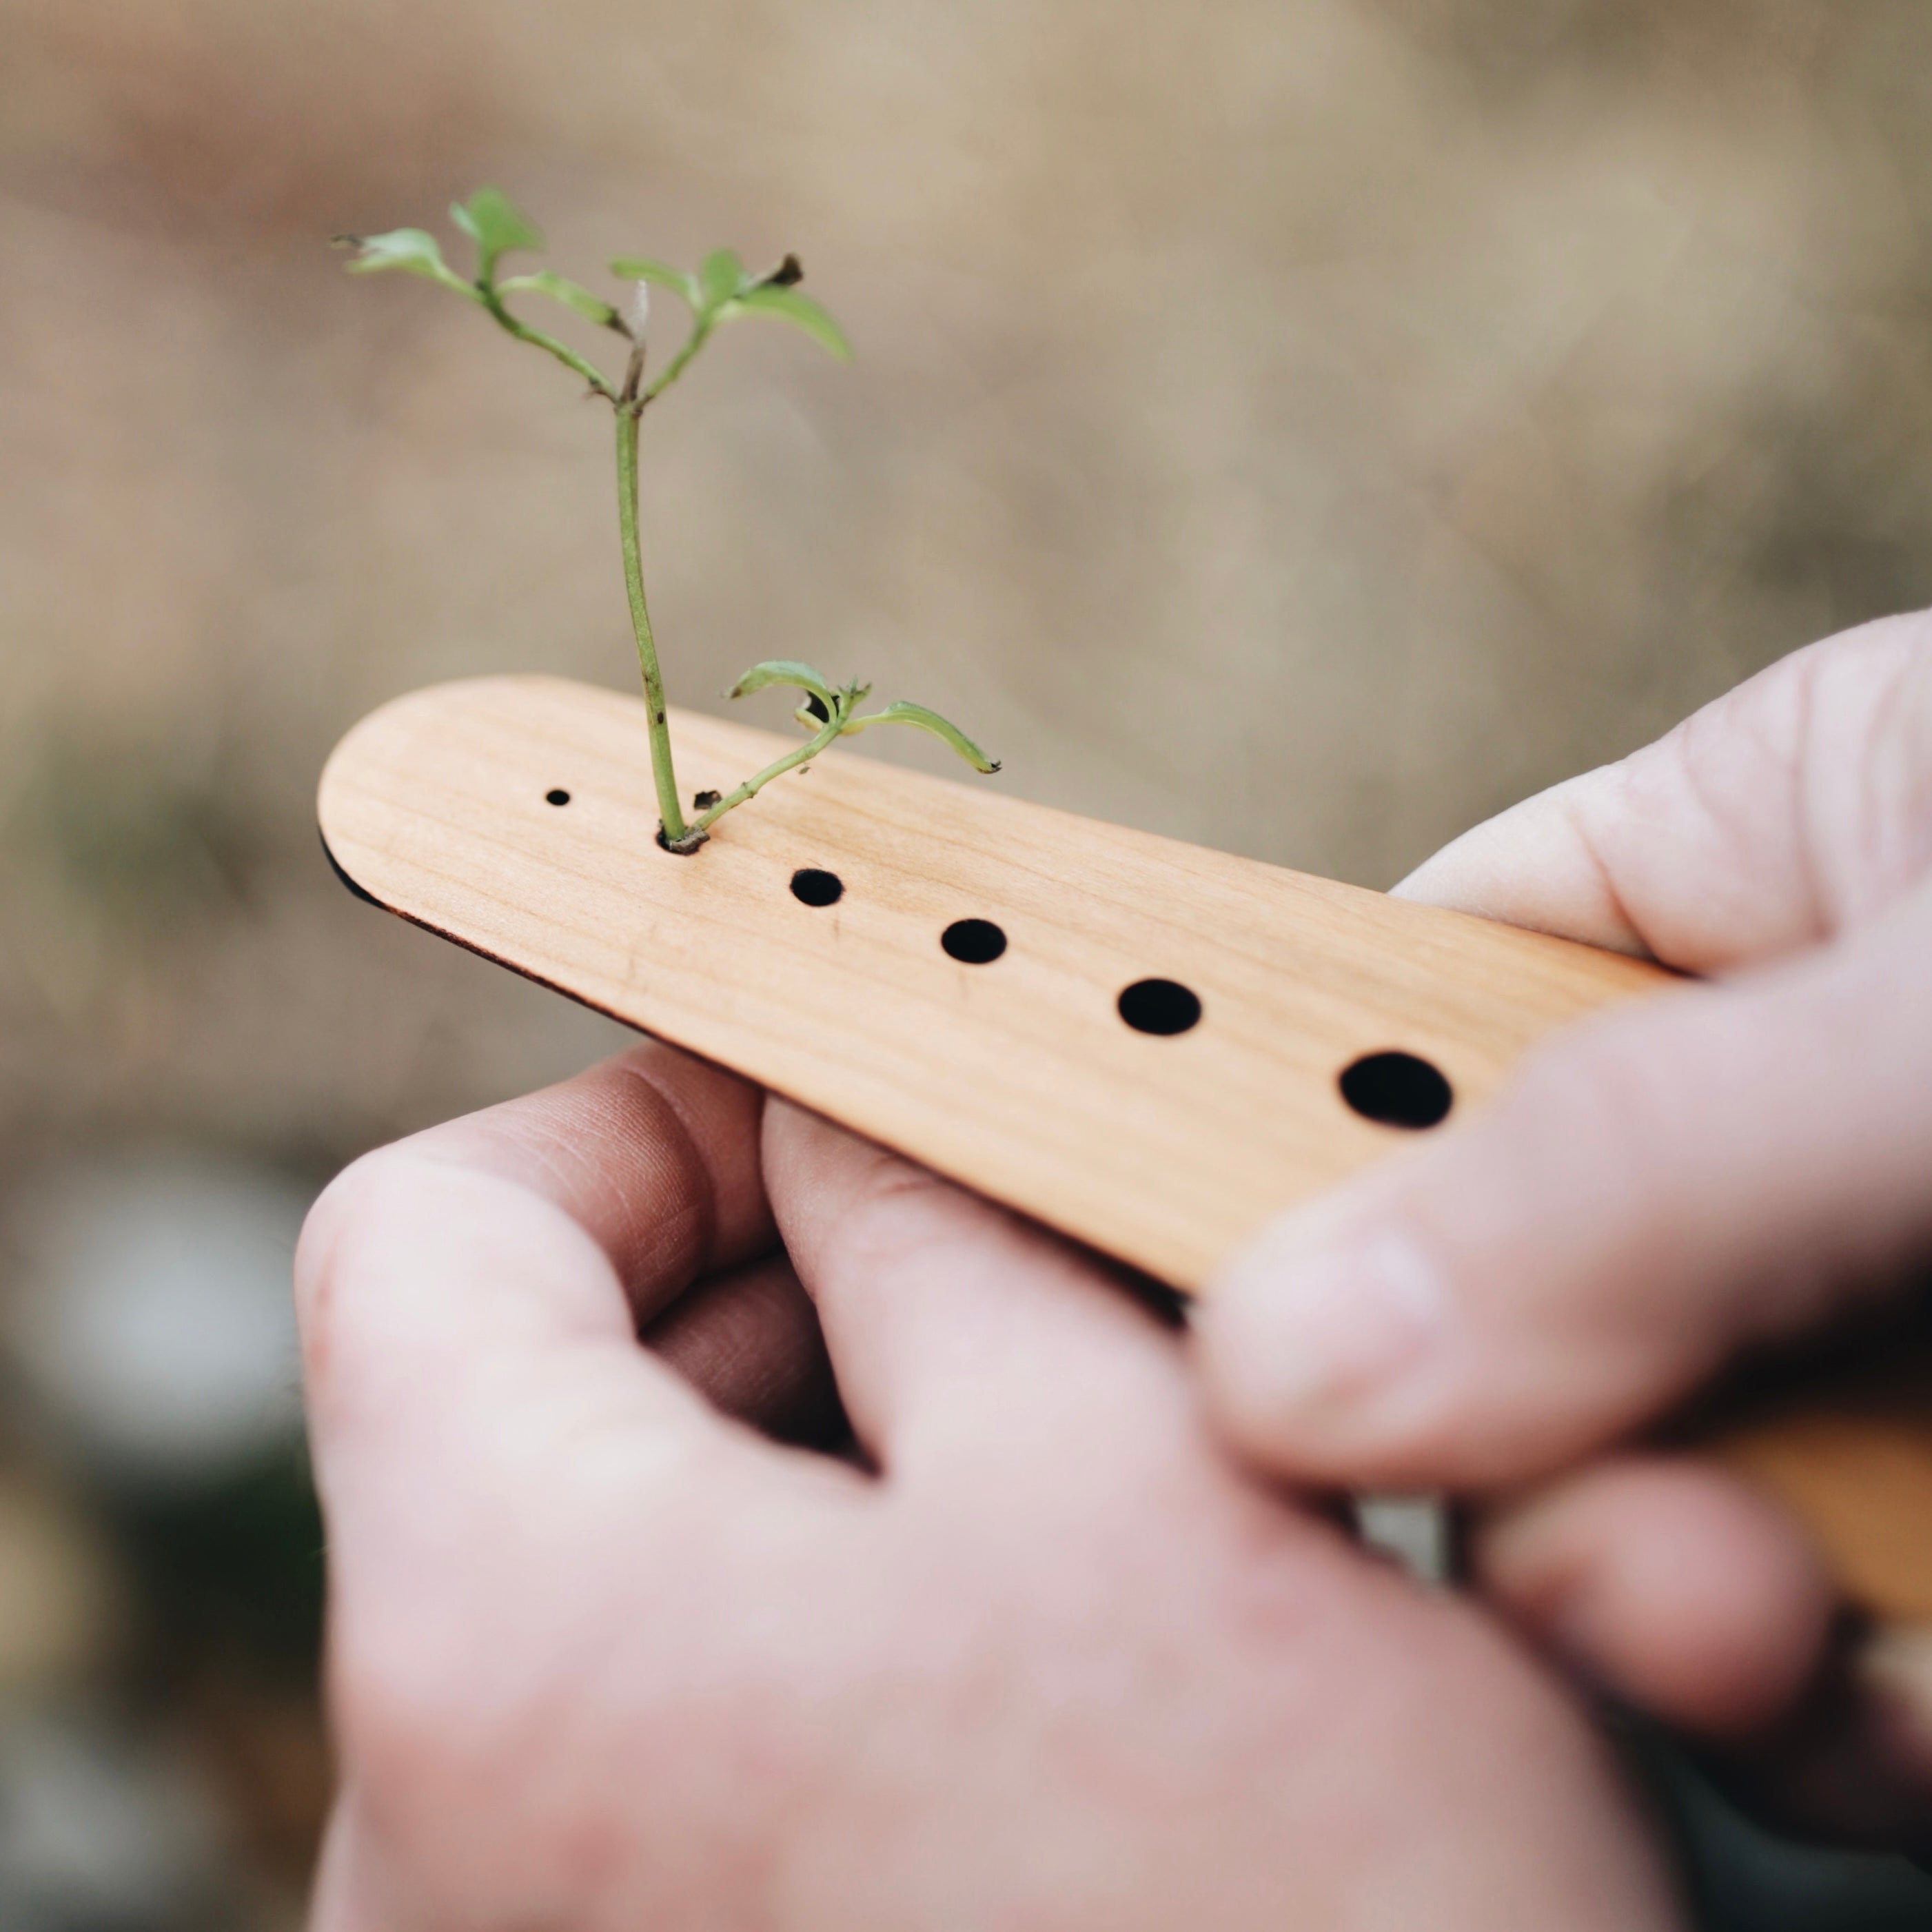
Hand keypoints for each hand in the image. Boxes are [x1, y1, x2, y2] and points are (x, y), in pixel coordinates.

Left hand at [297, 1044, 1676, 1928]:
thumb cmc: (1302, 1930)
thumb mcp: (1146, 1478)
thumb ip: (939, 1235)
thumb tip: (844, 1111)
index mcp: (503, 1639)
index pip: (428, 1235)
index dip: (635, 1115)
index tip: (824, 1096)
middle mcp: (432, 1835)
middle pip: (522, 1405)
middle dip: (761, 1283)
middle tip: (999, 1247)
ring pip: (614, 1569)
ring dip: (821, 1449)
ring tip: (1053, 1433)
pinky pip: (669, 1727)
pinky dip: (822, 1613)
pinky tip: (1031, 1618)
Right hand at [1197, 611, 1931, 1843]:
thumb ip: (1645, 1169)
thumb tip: (1277, 1352)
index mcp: (1757, 862)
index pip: (1395, 1000)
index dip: (1264, 1133)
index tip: (1179, 1289)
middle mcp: (1791, 1101)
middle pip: (1502, 1287)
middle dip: (1518, 1442)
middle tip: (1597, 1549)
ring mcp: (1890, 1318)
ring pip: (1662, 1494)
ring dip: (1699, 1612)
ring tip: (1782, 1630)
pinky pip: (1848, 1643)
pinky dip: (1867, 1707)